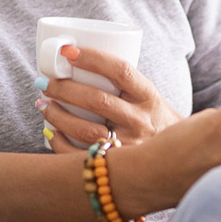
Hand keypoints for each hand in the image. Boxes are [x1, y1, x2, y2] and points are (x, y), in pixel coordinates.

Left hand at [39, 45, 182, 151]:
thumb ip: (122, 83)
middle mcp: (140, 121)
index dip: (93, 58)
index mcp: (148, 96)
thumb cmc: (154, 120)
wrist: (177, 159)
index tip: (67, 52)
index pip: (121, 70)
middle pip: (97, 100)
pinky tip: (50, 132)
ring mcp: (130, 147)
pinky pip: (81, 157)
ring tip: (43, 104)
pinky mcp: (118, 169)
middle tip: (44, 81)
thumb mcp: (148, 96)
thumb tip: (74, 61)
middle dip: (64, 89)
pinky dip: (60, 144)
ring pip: (86, 130)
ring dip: (58, 115)